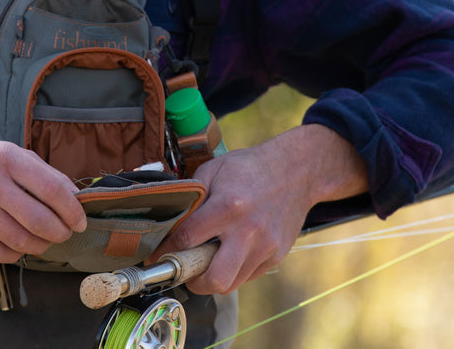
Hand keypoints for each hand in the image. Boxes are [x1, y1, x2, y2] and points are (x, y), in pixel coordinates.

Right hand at [0, 134, 86, 262]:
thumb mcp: (7, 151)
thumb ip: (41, 172)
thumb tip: (74, 197)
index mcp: (7, 157)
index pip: (53, 190)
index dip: (72, 211)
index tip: (80, 222)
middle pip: (39, 221)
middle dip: (60, 233)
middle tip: (63, 234)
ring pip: (19, 240)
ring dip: (39, 246)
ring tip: (43, 242)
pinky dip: (14, 255)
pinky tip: (18, 248)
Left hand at [154, 124, 367, 293]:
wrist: (297, 171)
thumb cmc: (250, 168)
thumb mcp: (214, 169)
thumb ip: (191, 198)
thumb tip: (170, 225)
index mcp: (228, 206)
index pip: (187, 240)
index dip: (166, 249)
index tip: (157, 254)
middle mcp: (248, 231)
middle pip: (214, 279)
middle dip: (193, 280)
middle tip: (186, 269)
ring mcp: (266, 247)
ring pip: (231, 284)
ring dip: (213, 278)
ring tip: (206, 262)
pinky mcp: (277, 255)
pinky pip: (247, 276)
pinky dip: (233, 271)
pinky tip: (229, 253)